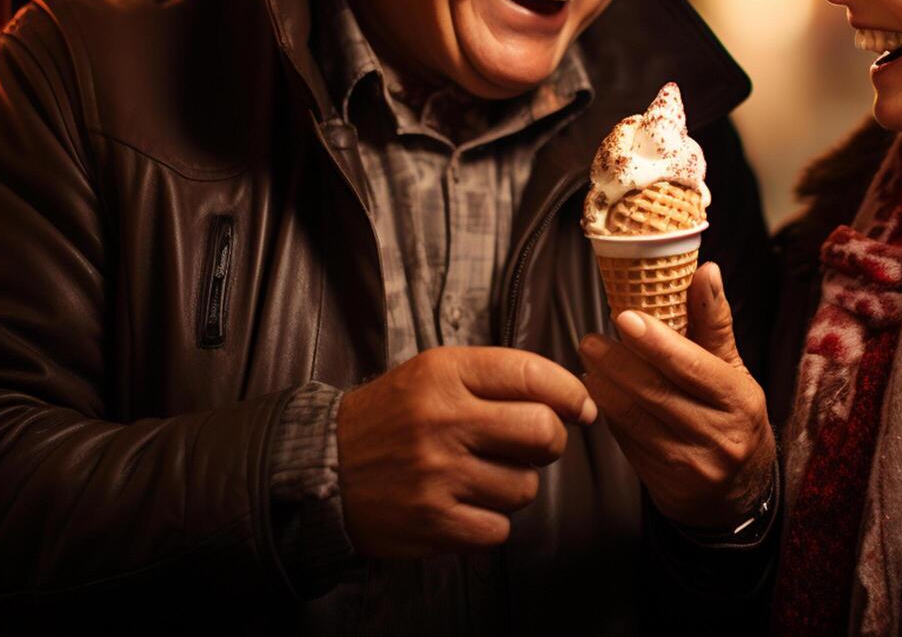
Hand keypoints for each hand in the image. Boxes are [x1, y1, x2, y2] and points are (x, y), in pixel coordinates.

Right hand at [336, 346, 596, 558]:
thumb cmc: (390, 419)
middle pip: (544, 433)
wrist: (321, 467)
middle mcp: (443, 421)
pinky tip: (464, 505)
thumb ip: (496, 378)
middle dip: (550, 441)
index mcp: (445, 374)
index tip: (580, 408)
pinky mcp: (433, 523)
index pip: (533, 375)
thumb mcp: (432, 374)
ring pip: (525, 486)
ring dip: (514, 485)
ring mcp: (438, 475)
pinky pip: (499, 528)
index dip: (571, 393)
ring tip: (480, 476)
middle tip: (531, 446)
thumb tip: (572, 400)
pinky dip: (490, 522)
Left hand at [578, 262, 775, 530]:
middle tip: (590, 340)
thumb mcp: (733, 371)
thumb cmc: (732, 415)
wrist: (739, 491)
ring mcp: (692, 464)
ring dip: (605, 388)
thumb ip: (714, 323)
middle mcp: (720, 435)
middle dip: (617, 363)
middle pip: (658, 393)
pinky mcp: (667, 485)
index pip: (693, 366)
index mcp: (739, 399)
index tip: (624, 317)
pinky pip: (629, 443)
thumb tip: (706, 271)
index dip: (657, 341)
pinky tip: (597, 393)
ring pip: (637, 419)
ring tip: (588, 363)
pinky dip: (610, 414)